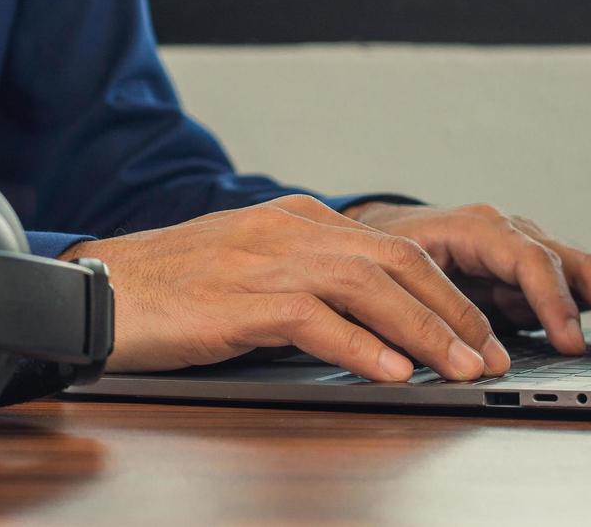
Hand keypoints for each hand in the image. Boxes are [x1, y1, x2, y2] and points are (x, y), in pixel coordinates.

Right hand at [61, 195, 512, 381]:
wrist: (101, 289)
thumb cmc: (173, 288)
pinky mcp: (237, 299)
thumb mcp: (252, 267)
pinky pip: (313, 319)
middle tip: (489, 352)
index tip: (478, 329)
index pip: (392, 247)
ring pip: (366, 286)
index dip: (445, 289)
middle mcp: (288, 231)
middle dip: (451, 309)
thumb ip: (310, 281)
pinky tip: (390, 370)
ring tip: (459, 366)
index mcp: (297, 220)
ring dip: (422, 329)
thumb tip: (373, 325)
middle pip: (394, 261)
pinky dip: (359, 344)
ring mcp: (263, 261)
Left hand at [345, 202, 590, 356]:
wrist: (377, 236)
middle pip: (579, 262)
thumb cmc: (385, 254)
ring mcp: (535, 251)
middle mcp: (517, 234)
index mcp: (480, 228)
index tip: (572, 343)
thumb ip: (432, 306)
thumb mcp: (398, 272)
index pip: (530, 259)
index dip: (554, 301)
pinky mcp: (543, 275)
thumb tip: (474, 354)